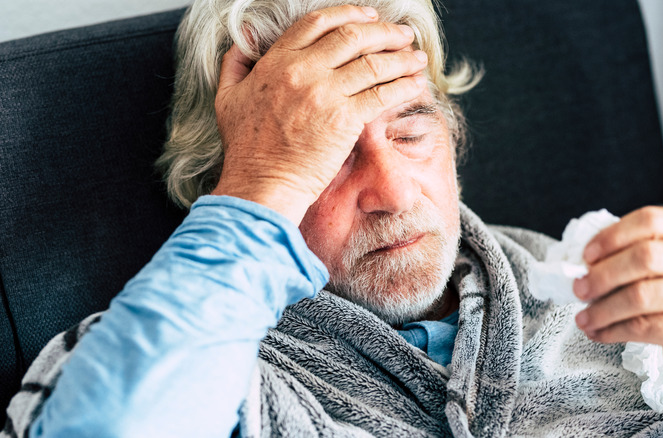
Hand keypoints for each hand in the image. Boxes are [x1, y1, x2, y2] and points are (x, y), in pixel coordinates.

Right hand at [211, 5, 428, 223]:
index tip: (369, 15)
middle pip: (353, 36)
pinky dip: (403, 86)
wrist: (262, 184)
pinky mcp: (344, 119)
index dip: (349, 13)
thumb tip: (242, 39)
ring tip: (417, 57)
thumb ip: (235, 64)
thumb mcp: (228, 97)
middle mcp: (302, 71)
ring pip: (373, 63)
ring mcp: (325, 94)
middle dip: (384, 31)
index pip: (318, 23)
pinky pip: (382, 94)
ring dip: (401, 57)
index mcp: (276, 62)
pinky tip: (416, 83)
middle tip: (403, 34)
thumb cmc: (246, 149)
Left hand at [573, 206, 662, 435]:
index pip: (651, 220)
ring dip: (602, 309)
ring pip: (640, 295)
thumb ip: (635, 259)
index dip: (612, 235)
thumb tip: (583, 264)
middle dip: (603, 274)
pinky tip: (599, 332)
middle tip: (579, 288)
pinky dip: (612, 331)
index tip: (587, 255)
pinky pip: (643, 327)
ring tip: (584, 317)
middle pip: (644, 256)